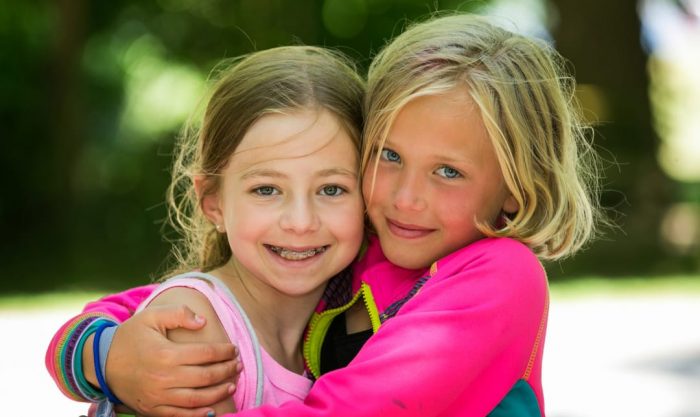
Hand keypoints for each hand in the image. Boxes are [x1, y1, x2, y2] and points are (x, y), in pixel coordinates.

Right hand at [107, 304, 239, 416]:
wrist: (100, 363)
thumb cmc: (130, 337)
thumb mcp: (151, 316)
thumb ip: (178, 314)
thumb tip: (202, 322)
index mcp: (166, 354)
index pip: (205, 354)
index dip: (224, 352)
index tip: (233, 349)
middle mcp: (164, 378)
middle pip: (206, 377)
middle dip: (226, 371)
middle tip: (238, 365)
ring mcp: (158, 397)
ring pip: (197, 399)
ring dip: (218, 393)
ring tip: (231, 384)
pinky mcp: (152, 409)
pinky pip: (180, 415)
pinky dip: (199, 414)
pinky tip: (212, 409)